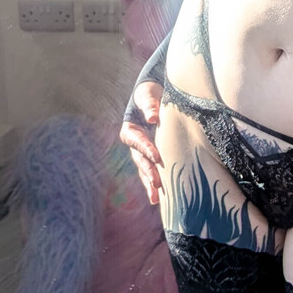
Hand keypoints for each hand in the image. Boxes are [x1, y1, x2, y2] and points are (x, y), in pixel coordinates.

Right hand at [119, 81, 163, 205]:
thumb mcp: (148, 95)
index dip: (146, 148)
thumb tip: (152, 117)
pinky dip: (158, 183)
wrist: (155, 96)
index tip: (156, 156)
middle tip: (156, 183)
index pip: (137, 141)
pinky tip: (161, 198)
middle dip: (148, 172)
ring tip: (155, 198)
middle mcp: (135, 144)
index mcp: (130, 129)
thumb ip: (150, 105)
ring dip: (150, 183)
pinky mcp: (154, 156)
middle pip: (140, 160)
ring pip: (145, 170)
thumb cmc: (150, 94)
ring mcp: (143, 152)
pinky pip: (154, 171)